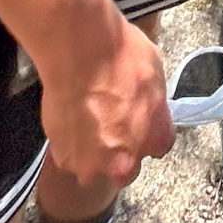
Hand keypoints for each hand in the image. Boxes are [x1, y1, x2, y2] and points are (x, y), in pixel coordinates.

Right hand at [37, 5, 174, 193]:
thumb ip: (152, 102)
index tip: (137, 120)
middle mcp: (127, 161)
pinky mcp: (64, 158)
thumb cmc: (120, 57)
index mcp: (157, 138)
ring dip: (91, 151)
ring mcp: (93, 164)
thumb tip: (145, 102)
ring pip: (94, 167)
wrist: (79, 54)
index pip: (158, 145)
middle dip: (119, 151)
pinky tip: (70, 117)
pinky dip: (70, 142)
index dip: (146, 131)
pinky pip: (69, 155)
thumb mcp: (154, 72)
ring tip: (85, 120)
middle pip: (125, 167)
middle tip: (108, 123)